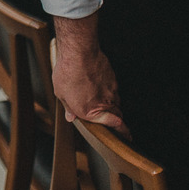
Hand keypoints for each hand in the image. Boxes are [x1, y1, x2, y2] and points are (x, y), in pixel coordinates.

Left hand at [52, 14, 130, 137]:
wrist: (79, 53)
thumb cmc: (68, 73)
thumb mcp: (61, 93)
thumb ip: (68, 107)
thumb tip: (70, 116)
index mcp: (90, 112)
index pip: (114, 125)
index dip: (122, 131)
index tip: (127, 135)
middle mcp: (105, 102)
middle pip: (117, 114)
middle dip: (117, 119)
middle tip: (116, 121)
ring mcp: (111, 90)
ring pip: (115, 100)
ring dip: (110, 102)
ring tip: (99, 98)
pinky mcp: (113, 78)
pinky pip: (113, 88)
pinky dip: (107, 89)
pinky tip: (97, 83)